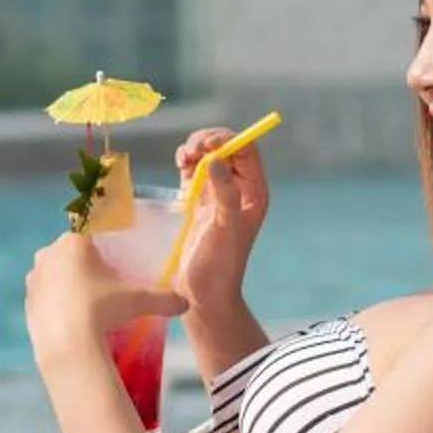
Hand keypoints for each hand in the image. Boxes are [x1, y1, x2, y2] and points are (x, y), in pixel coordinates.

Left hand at [26, 231, 187, 366]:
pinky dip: (56, 305)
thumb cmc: (103, 310)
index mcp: (74, 242)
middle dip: (85, 267)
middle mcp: (48, 253)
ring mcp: (34, 278)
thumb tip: (186, 304)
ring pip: (54, 275)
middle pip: (70, 254)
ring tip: (88, 307)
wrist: (68, 345)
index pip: (90, 235)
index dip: (103, 249)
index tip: (112, 267)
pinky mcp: (26, 302)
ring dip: (68, 285)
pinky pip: (44, 298)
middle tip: (104, 289)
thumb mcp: (138, 301)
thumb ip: (164, 298)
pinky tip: (71, 321)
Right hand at [170, 127, 268, 315]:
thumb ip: (223, 192)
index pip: (247, 151)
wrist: (203, 292)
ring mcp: (216, 193)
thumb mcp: (225, 227)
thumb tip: (214, 158)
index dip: (228, 141)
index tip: (207, 145)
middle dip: (208, 142)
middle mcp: (237, 189)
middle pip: (226, 148)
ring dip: (194, 149)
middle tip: (192, 150)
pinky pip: (192, 170)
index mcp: (253, 193)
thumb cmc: (220, 264)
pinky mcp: (196, 200)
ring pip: (207, 156)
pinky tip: (178, 163)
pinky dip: (184, 161)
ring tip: (183, 158)